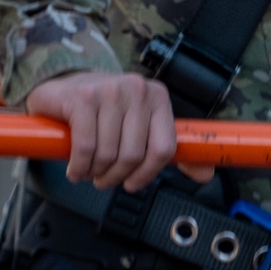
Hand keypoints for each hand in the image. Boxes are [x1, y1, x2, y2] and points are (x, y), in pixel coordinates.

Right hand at [25, 71, 213, 190]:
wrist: (64, 86)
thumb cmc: (105, 111)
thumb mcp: (142, 126)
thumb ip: (172, 151)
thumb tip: (206, 175)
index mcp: (158, 98)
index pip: (164, 148)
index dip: (147, 174)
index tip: (132, 183)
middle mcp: (137, 90)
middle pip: (134, 155)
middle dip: (115, 176)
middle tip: (103, 178)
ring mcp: (110, 91)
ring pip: (108, 154)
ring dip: (94, 173)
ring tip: (88, 171)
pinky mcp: (82, 98)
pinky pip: (86, 147)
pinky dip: (79, 167)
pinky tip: (75, 169)